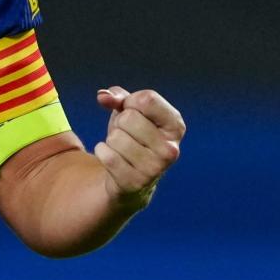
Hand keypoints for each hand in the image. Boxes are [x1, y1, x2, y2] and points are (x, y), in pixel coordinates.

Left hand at [93, 86, 185, 204]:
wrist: (130, 174)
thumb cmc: (132, 136)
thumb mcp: (129, 111)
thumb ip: (117, 97)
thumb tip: (103, 97)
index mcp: (176, 126)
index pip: (147, 99)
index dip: (130, 101)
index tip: (133, 112)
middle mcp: (172, 148)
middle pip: (129, 117)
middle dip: (120, 123)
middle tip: (127, 135)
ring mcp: (156, 168)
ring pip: (116, 137)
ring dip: (112, 140)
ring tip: (123, 149)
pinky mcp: (136, 182)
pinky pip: (107, 156)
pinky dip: (103, 153)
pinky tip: (115, 160)